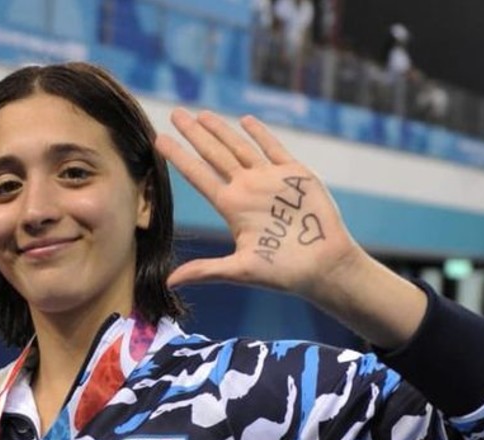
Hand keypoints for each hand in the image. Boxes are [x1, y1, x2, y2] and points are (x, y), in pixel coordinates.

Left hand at [155, 108, 362, 301]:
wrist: (324, 266)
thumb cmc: (283, 272)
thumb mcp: (240, 270)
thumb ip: (206, 270)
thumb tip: (169, 282)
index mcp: (231, 207)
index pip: (198, 176)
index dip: (179, 157)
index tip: (159, 140)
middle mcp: (247, 189)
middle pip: (214, 155)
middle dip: (195, 134)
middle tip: (175, 113)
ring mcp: (270, 180)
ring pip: (240, 147)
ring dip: (221, 130)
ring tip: (201, 114)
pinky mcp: (296, 176)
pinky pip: (275, 149)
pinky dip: (261, 134)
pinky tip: (245, 120)